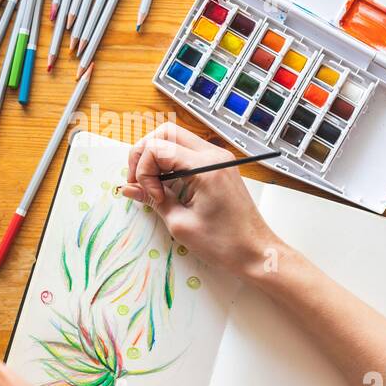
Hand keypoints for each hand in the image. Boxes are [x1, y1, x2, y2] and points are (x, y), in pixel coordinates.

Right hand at [120, 123, 279, 277]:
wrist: (256, 252)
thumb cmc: (225, 244)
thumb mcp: (180, 224)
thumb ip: (153, 200)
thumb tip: (130, 189)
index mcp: (205, 168)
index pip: (158, 148)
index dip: (144, 171)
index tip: (150, 195)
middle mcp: (214, 156)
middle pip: (166, 132)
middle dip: (144, 154)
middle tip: (137, 182)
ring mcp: (219, 159)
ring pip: (175, 139)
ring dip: (156, 158)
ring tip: (151, 186)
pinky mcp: (219, 167)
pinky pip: (188, 153)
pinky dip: (170, 163)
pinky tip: (165, 186)